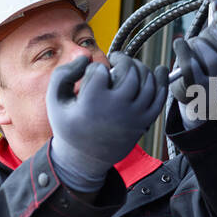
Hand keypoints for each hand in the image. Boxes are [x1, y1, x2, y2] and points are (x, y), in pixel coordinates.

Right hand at [47, 51, 167, 190]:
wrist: (84, 159)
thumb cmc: (68, 126)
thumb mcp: (54, 100)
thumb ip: (64, 73)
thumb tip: (86, 57)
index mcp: (93, 102)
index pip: (100, 70)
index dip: (94, 69)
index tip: (90, 77)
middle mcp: (117, 108)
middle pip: (129, 71)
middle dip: (122, 60)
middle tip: (115, 61)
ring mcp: (134, 116)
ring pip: (147, 81)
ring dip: (140, 68)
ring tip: (129, 68)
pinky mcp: (144, 122)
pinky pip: (159, 97)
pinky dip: (161, 81)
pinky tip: (159, 70)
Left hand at [169, 20, 216, 124]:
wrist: (196, 97)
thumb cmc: (209, 64)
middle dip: (209, 34)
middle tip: (202, 39)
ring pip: (210, 56)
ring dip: (196, 44)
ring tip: (192, 47)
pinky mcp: (199, 92)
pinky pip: (190, 67)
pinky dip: (182, 51)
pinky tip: (180, 46)